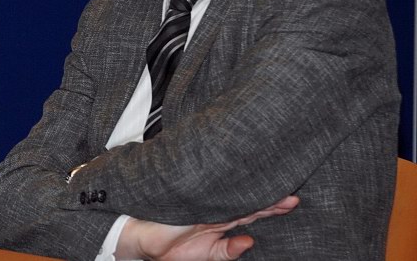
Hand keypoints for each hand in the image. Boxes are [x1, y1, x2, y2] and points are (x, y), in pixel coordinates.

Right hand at [115, 195, 298, 260]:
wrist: (143, 240)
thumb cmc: (172, 250)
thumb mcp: (207, 256)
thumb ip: (228, 251)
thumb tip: (249, 243)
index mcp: (222, 222)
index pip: (252, 213)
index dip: (272, 208)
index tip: (292, 201)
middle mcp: (217, 209)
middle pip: (249, 202)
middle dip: (271, 199)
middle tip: (292, 193)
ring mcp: (206, 202)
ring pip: (235, 195)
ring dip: (255, 194)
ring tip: (276, 190)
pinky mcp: (192, 198)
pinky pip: (213, 192)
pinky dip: (227, 189)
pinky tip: (242, 184)